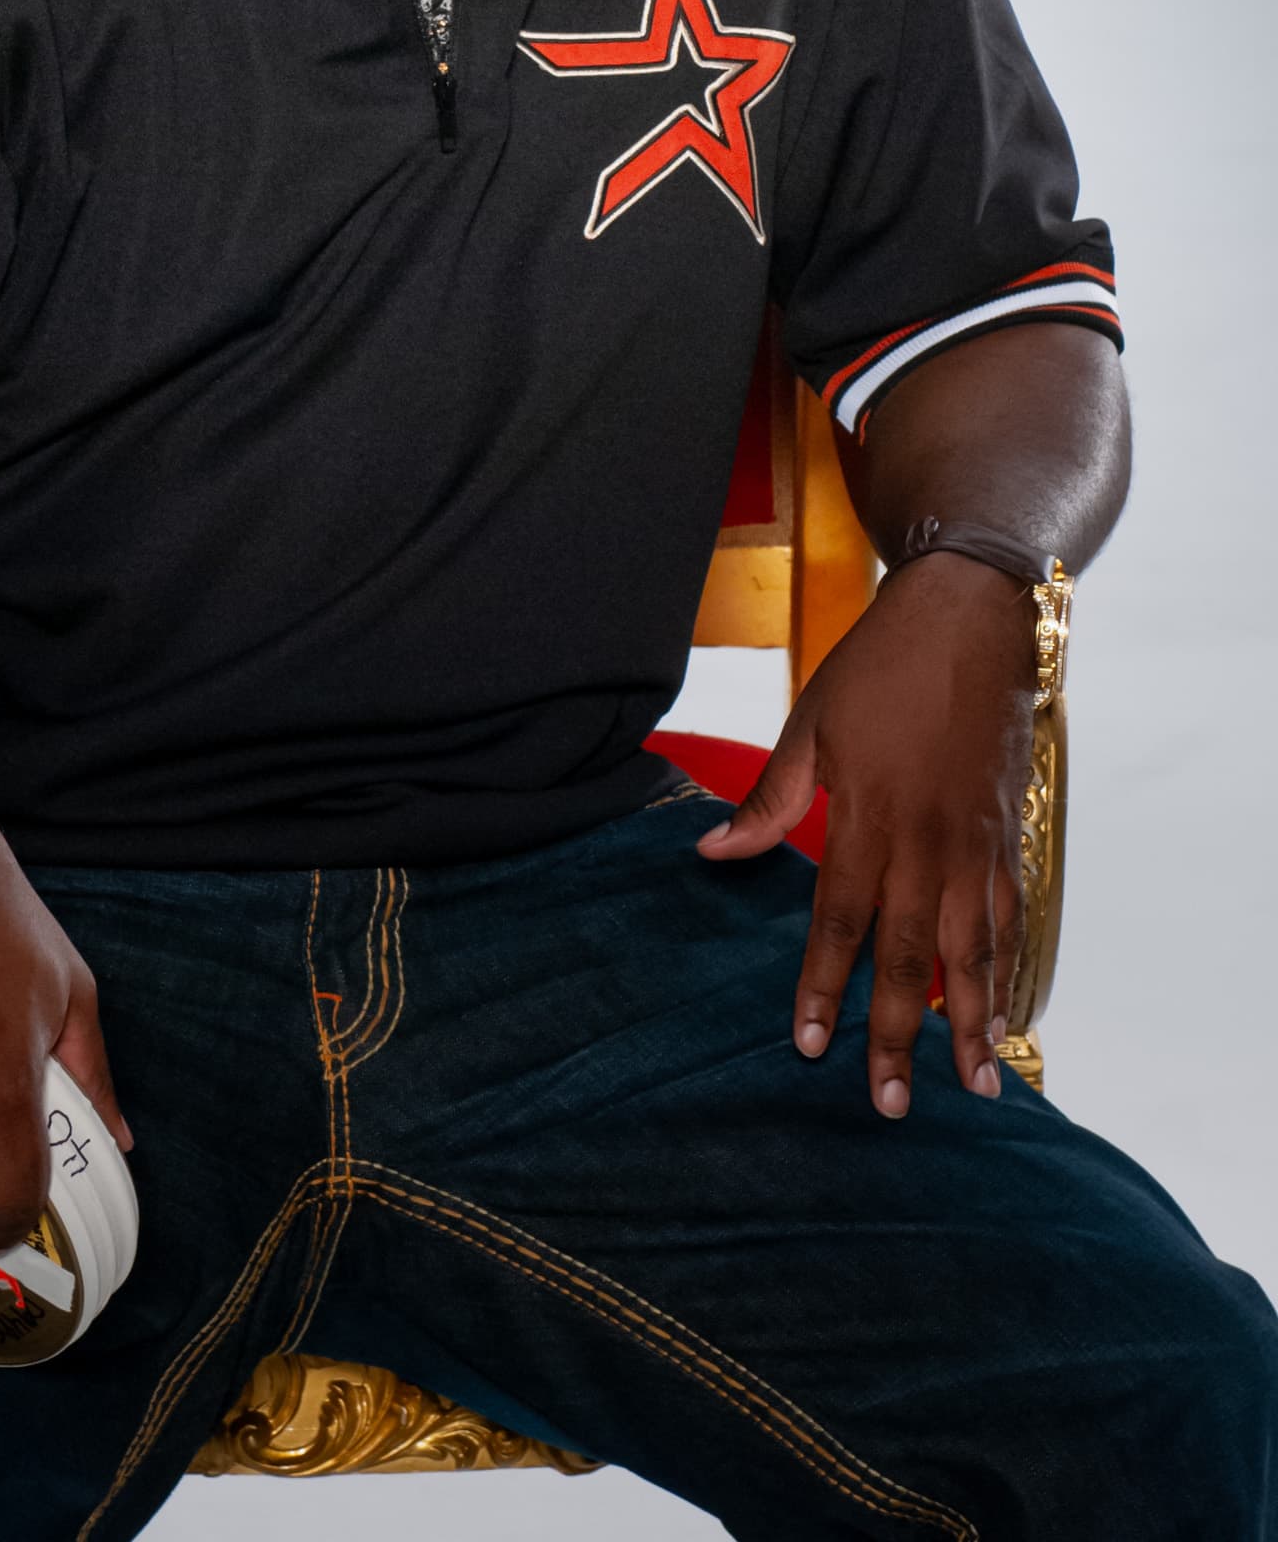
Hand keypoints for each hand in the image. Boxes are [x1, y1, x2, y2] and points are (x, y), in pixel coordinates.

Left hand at [697, 552, 1037, 1115]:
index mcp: (869, 816)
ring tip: (974, 1084)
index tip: (811, 1045)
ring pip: (974, 950)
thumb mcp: (811, 723)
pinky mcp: (1008, 834)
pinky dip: (1010, 968)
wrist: (969, 620)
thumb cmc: (881, 667)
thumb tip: (711, 852)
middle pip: (911, 956)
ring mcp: (976, 843)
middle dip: (899, 1034)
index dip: (823, 987)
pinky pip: (1010, 917)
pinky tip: (1007, 1008)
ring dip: (972, 1021)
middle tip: (890, 1102)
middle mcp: (928, 843)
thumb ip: (769, 798)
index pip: (839, 921)